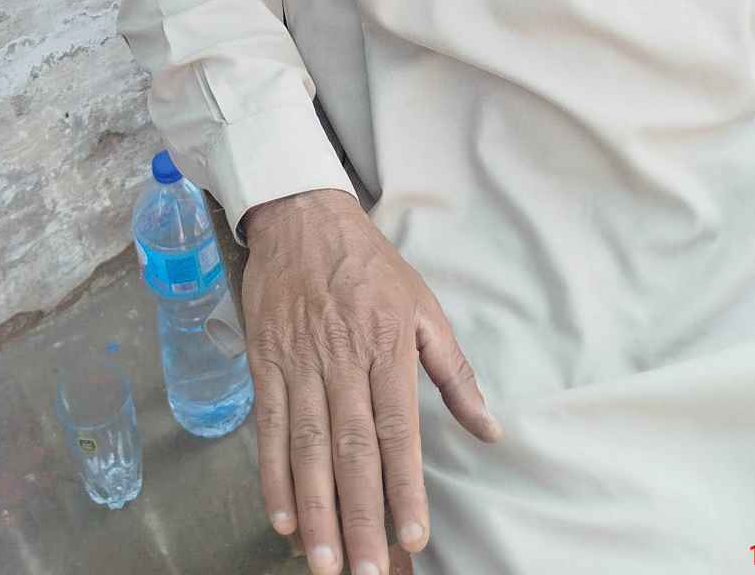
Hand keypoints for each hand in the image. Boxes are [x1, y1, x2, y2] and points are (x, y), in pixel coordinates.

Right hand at [241, 188, 499, 574]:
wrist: (301, 216)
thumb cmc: (369, 265)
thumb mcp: (424, 307)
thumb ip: (455, 373)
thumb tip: (489, 428)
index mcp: (387, 348)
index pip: (396, 429)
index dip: (403, 485)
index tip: (413, 535)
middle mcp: (342, 360)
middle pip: (350, 449)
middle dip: (358, 516)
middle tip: (363, 571)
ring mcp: (299, 363)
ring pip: (306, 446)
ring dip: (314, 508)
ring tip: (323, 561)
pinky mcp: (265, 362)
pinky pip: (268, 425)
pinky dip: (272, 473)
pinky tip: (283, 515)